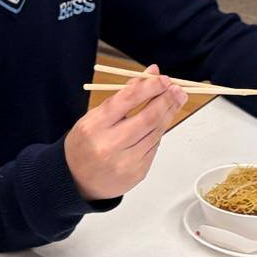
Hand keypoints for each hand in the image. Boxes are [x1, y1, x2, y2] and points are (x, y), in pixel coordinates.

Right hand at [64, 65, 187, 199]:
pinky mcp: (138, 172)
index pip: (127, 101)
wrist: (78, 181)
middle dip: (166, 100)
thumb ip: (123, 96)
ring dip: (168, 114)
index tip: (162, 78)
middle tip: (177, 89)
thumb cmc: (86, 144)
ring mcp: (126, 161)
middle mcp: (109, 145)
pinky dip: (160, 131)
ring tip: (176, 100)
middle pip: (147, 118)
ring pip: (155, 132)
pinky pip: (154, 146)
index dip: (149, 87)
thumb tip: (150, 74)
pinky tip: (162, 121)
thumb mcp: (94, 117)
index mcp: (94, 126)